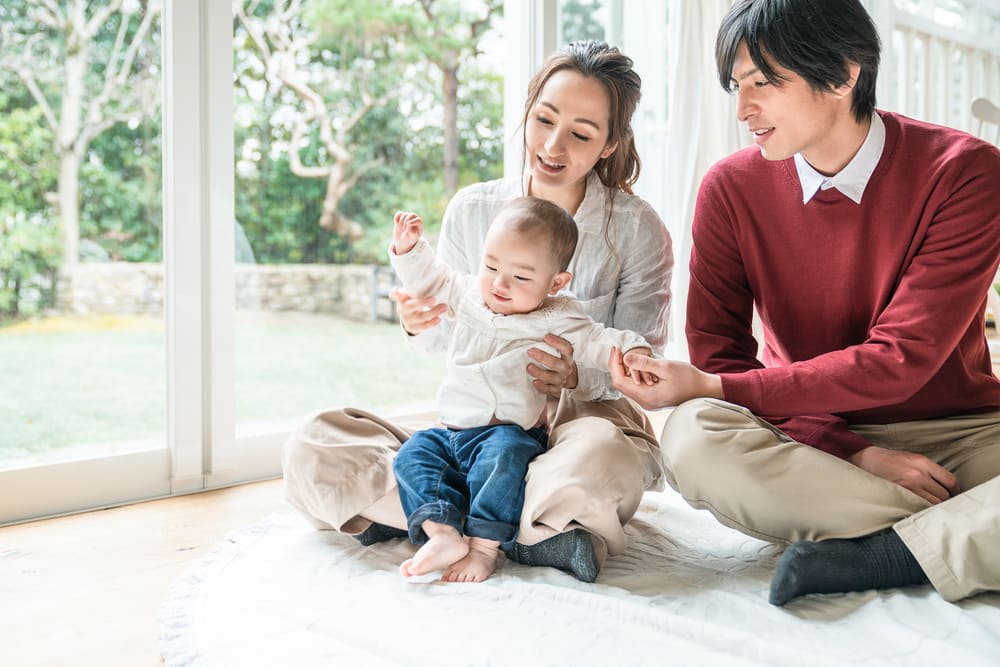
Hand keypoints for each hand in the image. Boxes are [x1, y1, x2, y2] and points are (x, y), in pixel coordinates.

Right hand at [390, 288, 446, 334]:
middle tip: (434, 299)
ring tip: (444, 307)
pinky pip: (423, 326)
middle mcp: (402, 309)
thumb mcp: (413, 295)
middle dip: (423, 302)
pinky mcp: (412, 327)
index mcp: (402, 298)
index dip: (395, 293)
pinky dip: (432, 323)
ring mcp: (407, 319)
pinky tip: (439, 318)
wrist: (410, 319)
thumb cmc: (414, 301)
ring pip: (420, 316)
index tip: (397, 290)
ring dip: (433, 312)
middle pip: (411, 306)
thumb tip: (437, 274)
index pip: (395, 295)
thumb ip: (418, 289)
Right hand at [392, 211, 422, 254]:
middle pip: (412, 215)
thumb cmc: (409, 239)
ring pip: (404, 214)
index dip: (413, 221)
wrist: (403, 240)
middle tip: (403, 229)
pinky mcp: (401, 217)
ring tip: (400, 230)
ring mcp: (408, 217)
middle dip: (406, 221)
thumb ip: (412, 234)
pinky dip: (396, 217)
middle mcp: (415, 219)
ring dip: (400, 222)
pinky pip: (399, 213)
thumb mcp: (411, 238)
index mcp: (420, 224)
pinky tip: (396, 223)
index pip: (418, 220)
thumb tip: (409, 227)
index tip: (407, 225)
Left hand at [527, 334, 577, 397]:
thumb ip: (557, 349)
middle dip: (542, 357)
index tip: (546, 336)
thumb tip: (540, 337)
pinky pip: (548, 390)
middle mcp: (566, 369)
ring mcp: (561, 380)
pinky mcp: (556, 390)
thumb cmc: (564, 367)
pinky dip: (541, 387)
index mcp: (568, 358)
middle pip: (555, 363)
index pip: (566, 349)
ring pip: (550, 377)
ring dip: (539, 372)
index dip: (557, 342)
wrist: (573, 385)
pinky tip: (535, 382)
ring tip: (529, 367)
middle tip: (530, 351)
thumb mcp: (565, 357)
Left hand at [608, 347, 722, 409]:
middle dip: (617, 366)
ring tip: (625, 354)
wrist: (704, 389)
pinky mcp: (653, 397)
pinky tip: (636, 363)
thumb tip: (625, 357)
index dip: (614, 364)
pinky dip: (633, 374)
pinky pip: (636, 386)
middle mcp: (645, 402)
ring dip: (624, 370)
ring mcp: (648, 401)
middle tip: (618, 349)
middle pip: (621, 384)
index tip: (617, 349)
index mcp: (647, 397)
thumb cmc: (689, 378)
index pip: (620, 381)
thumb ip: (644, 363)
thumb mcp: (666, 367)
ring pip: (628, 385)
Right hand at [848, 446, 957, 503]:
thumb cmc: (890, 459)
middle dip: (944, 499)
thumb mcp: (913, 458)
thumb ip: (929, 469)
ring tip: (929, 503)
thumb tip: (945, 484)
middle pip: (943, 495)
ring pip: (933, 503)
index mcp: (923, 462)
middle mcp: (918, 474)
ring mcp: (908, 486)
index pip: (950, 480)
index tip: (954, 493)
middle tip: (940, 500)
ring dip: (933, 505)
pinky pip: (919, 506)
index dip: (955, 490)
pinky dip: (921, 507)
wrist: (866, 460)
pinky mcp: (899, 495)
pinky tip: (919, 505)